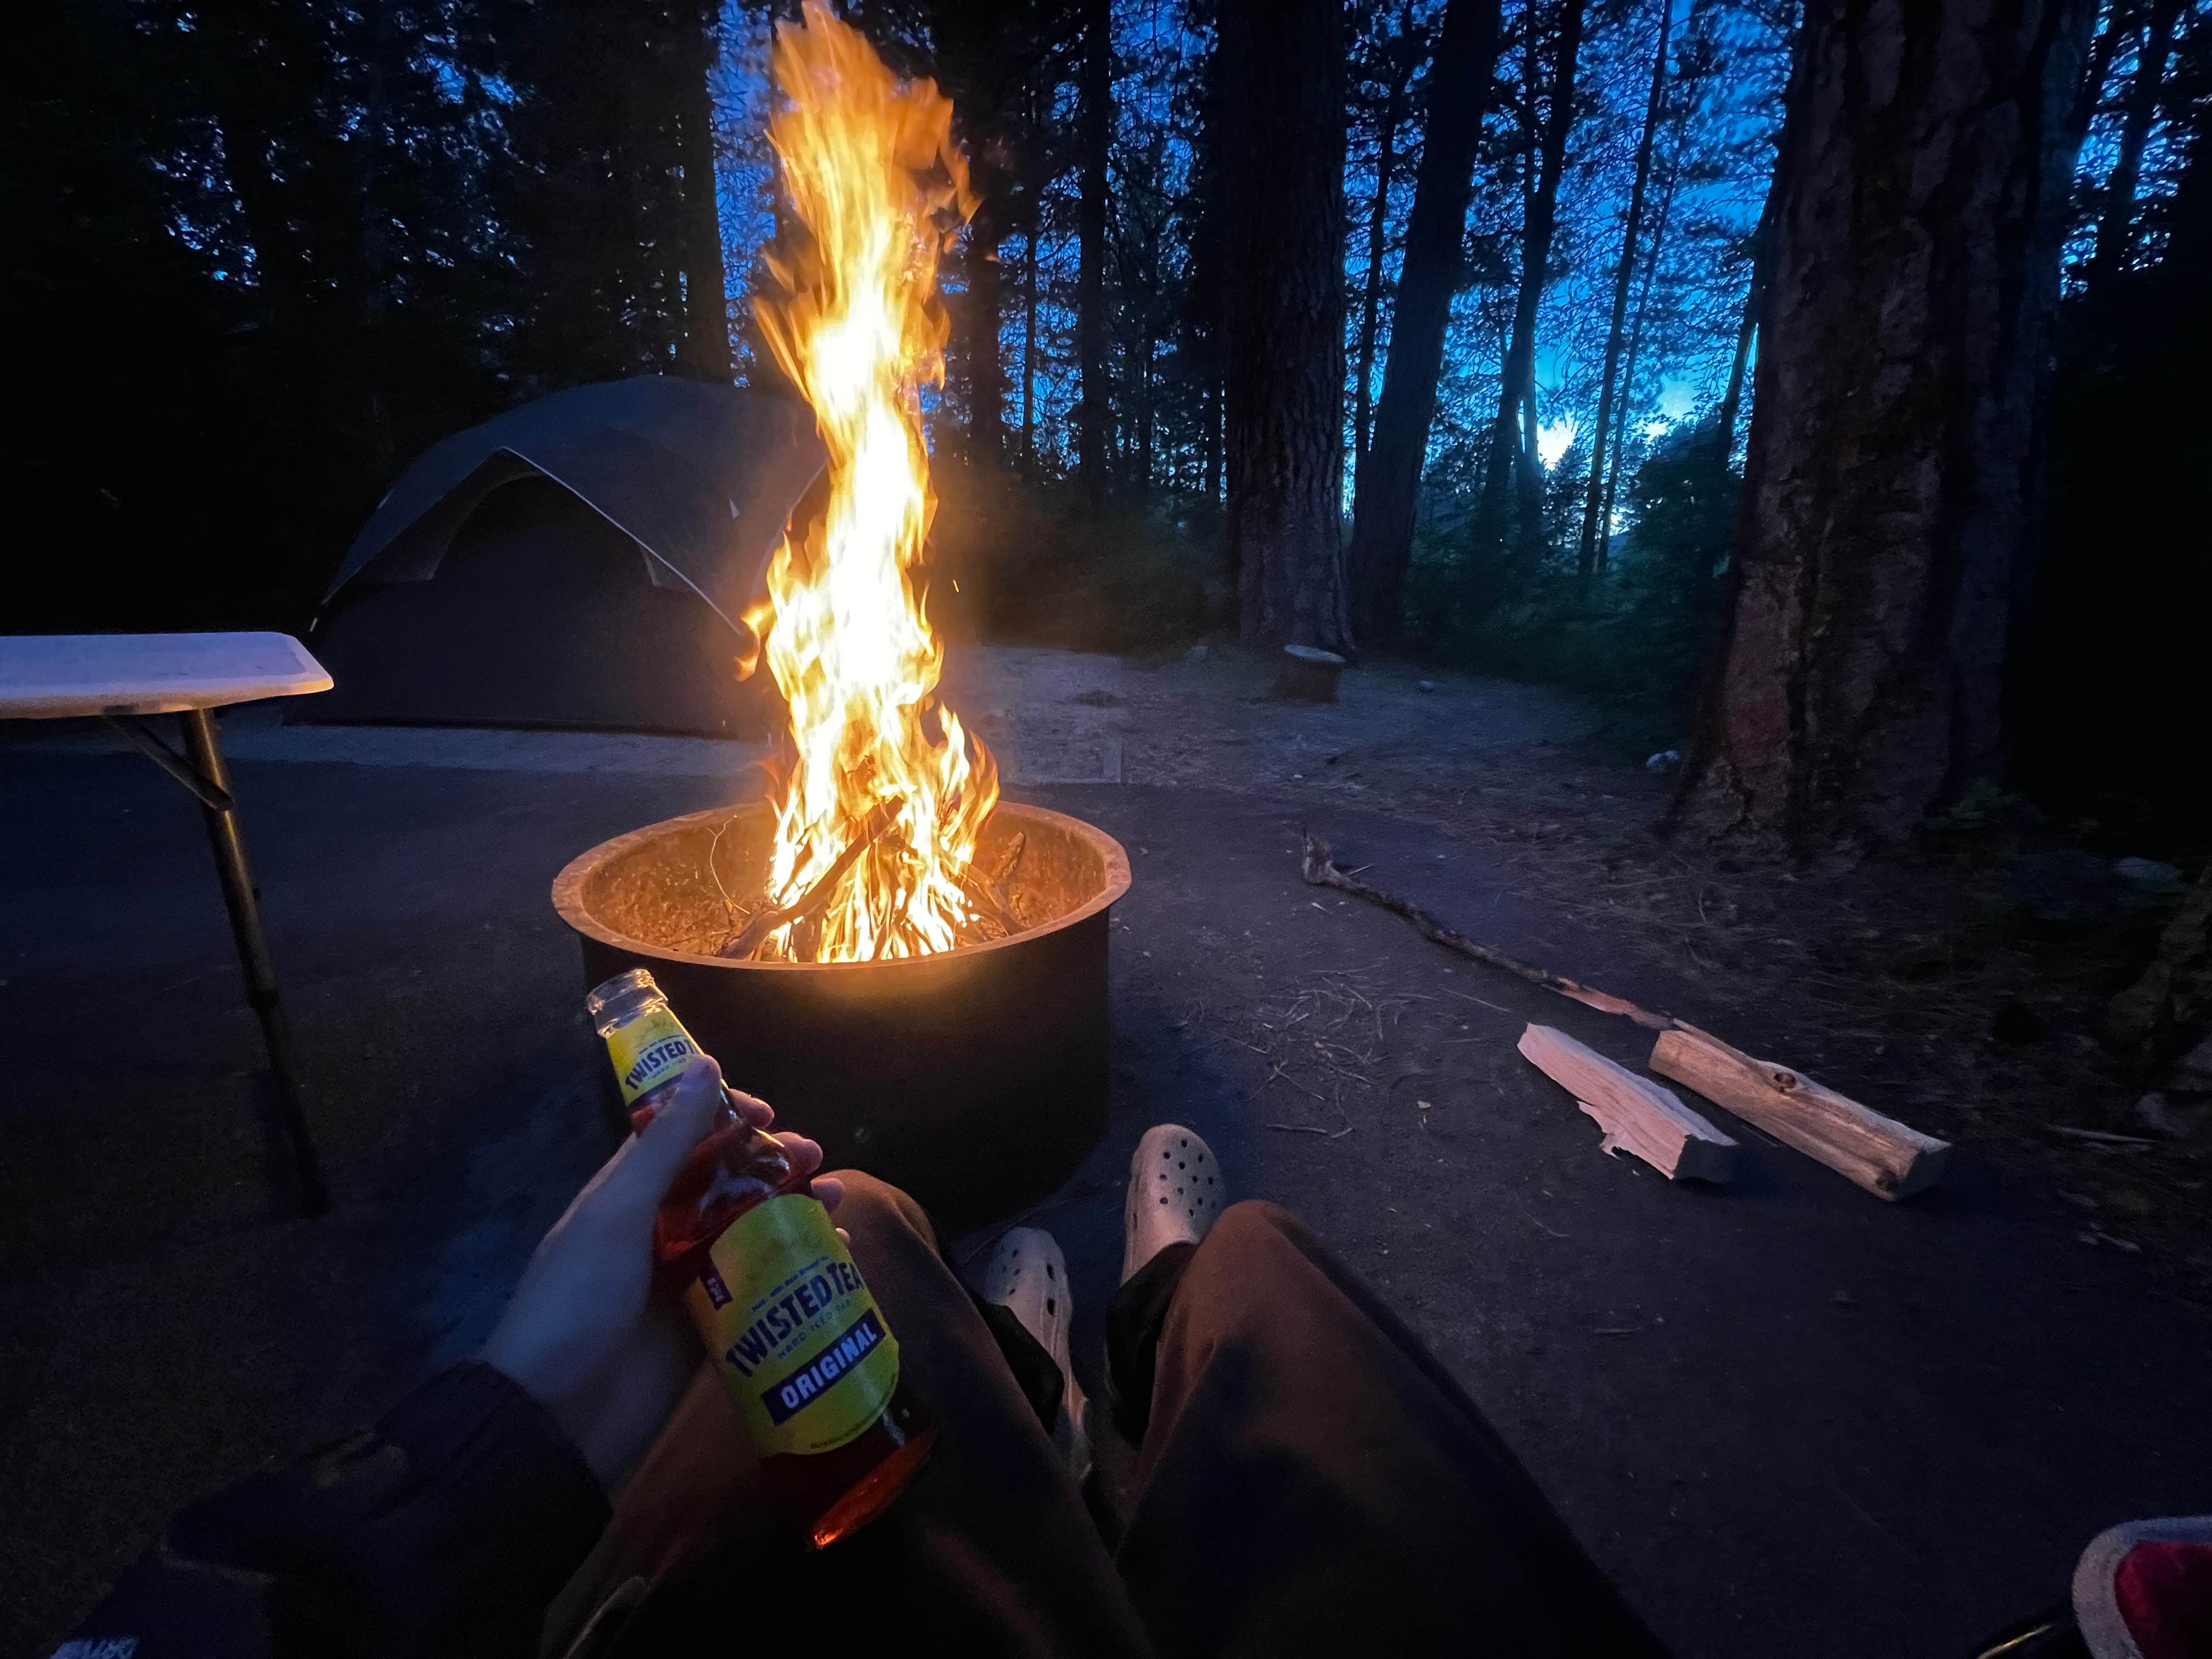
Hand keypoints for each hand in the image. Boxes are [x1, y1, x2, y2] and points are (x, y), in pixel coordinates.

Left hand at [482, 1056, 842, 1485]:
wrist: (556, 1416)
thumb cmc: (577, 1301)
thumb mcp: (617, 1213)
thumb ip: (666, 1145)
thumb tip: (705, 1066)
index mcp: (625, 1195)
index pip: (679, 1137)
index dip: (725, 1117)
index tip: (770, 1113)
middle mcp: (656, 1230)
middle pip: (724, 1182)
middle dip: (772, 1165)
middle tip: (818, 1160)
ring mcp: (683, 1281)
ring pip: (747, 1232)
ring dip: (791, 1212)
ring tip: (835, 1204)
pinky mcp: (707, 1329)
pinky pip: (757, 1289)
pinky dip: (794, 1271)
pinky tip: (831, 1260)